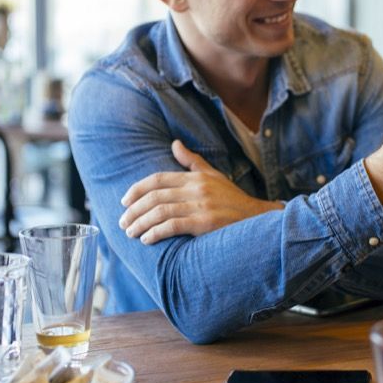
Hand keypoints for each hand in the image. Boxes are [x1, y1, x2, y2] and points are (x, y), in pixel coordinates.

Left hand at [119, 140, 282, 243]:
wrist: (259, 219)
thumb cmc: (234, 200)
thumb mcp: (214, 176)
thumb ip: (192, 161)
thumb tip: (174, 143)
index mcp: (196, 177)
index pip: (158, 179)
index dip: (137, 189)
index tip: (124, 201)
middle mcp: (196, 189)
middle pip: (154, 196)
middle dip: (134, 210)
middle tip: (123, 222)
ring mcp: (201, 206)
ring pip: (160, 211)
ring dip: (140, 223)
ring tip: (131, 233)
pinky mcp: (205, 223)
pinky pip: (172, 226)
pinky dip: (156, 232)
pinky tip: (147, 239)